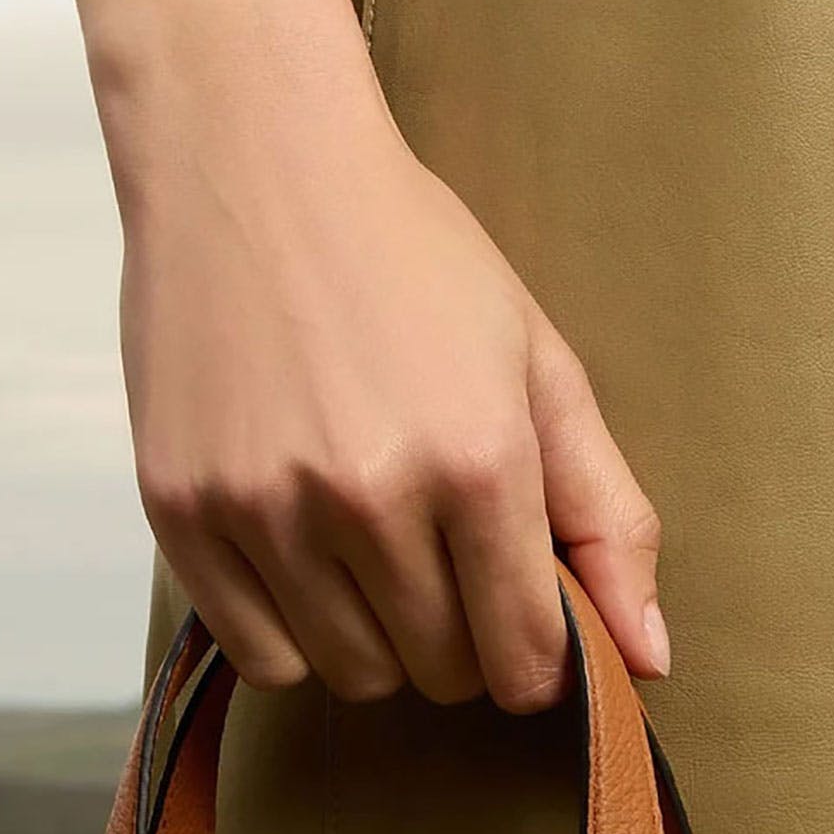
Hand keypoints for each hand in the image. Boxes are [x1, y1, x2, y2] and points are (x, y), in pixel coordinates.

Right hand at [113, 50, 666, 711]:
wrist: (249, 158)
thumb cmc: (408, 256)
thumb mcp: (536, 365)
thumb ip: (605, 516)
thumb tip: (651, 661)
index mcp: (479, 458)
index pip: (526, 658)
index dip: (536, 657)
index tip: (521, 621)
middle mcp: (370, 495)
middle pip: (440, 672)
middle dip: (459, 639)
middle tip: (441, 553)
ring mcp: (266, 509)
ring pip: (352, 675)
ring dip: (378, 640)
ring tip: (371, 547)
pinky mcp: (183, 513)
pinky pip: (260, 656)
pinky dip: (293, 635)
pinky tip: (305, 560)